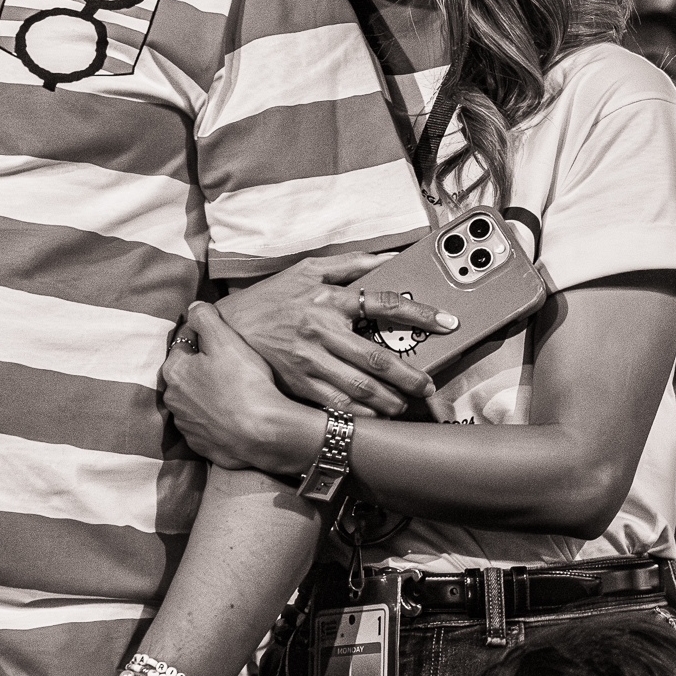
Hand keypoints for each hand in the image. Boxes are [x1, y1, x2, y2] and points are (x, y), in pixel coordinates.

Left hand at [162, 302, 313, 475]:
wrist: (264, 435)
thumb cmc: (245, 383)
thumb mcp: (226, 340)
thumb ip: (205, 318)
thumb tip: (194, 307)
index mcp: (174, 372)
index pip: (183, 343)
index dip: (203, 336)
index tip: (222, 337)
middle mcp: (173, 400)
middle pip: (186, 374)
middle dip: (202, 367)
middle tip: (230, 364)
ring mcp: (186, 426)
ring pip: (194, 401)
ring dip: (207, 394)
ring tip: (232, 390)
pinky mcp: (200, 446)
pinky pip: (205, 425)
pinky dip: (215, 418)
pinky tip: (233, 414)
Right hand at [212, 249, 438, 417]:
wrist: (228, 327)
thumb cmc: (272, 296)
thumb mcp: (307, 269)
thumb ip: (350, 263)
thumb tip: (390, 257)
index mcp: (328, 299)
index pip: (384, 303)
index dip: (420, 313)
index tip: (447, 322)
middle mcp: (321, 331)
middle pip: (376, 359)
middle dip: (410, 375)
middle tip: (428, 385)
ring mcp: (309, 361)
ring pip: (359, 389)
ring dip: (389, 401)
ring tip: (406, 405)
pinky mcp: (298, 384)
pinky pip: (335, 405)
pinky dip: (359, 414)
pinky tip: (375, 418)